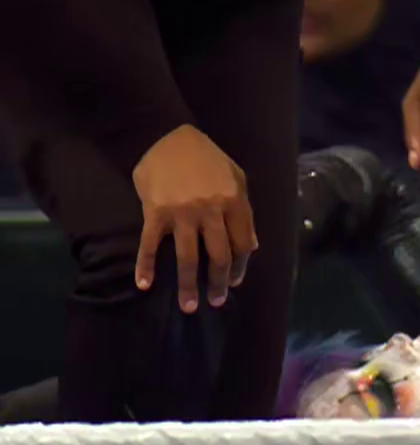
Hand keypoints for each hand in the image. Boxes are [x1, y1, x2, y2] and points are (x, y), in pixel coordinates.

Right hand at [131, 125, 256, 313]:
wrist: (166, 137)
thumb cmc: (206, 157)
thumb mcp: (236, 177)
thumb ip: (245, 210)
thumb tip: (250, 245)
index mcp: (234, 201)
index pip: (242, 243)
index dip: (240, 266)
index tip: (236, 281)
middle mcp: (210, 210)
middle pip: (218, 255)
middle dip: (219, 283)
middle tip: (216, 301)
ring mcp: (182, 213)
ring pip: (188, 257)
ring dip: (189, 285)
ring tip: (189, 306)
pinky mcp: (154, 213)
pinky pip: (150, 245)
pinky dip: (145, 266)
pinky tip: (144, 285)